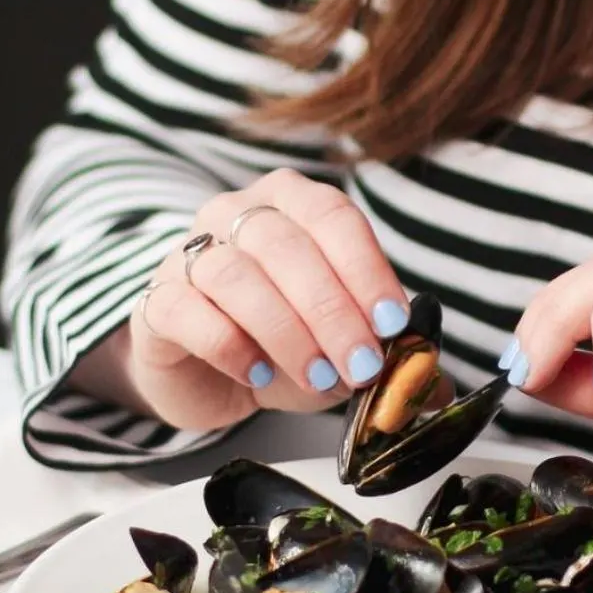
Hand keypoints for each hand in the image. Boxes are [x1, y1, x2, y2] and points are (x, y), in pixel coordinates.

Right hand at [100, 170, 410, 433]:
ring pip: (235, 275)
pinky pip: (187, 310)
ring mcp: (188, 254)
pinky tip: (257, 374)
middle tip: (360, 366)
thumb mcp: (343, 349)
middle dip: (332, 311)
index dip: (366, 269)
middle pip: (286, 245)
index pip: (333, 216)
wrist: (207, 376)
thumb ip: (389, 358)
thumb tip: (436, 387)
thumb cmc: (281, 346)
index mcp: (292, 205)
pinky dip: (229, 344)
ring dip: (286, 331)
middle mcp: (235, 214)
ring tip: (316, 377)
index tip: (392, 323)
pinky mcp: (156, 301)